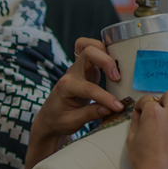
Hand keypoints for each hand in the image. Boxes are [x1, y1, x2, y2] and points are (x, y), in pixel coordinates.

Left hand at [28, 38, 126, 158]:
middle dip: (106, 62)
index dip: (106, 98)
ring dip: (105, 52)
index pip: (89, 88)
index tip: (118, 107)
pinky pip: (90, 50)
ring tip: (116, 68)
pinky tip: (112, 62)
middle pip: (88, 53)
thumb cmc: (58, 120)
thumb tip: (110, 108)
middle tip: (117, 78)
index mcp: (65, 87)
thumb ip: (90, 114)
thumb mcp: (72, 122)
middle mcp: (71, 73)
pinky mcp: (85, 69)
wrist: (48, 118)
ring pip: (88, 46)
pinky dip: (102, 51)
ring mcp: (77, 69)